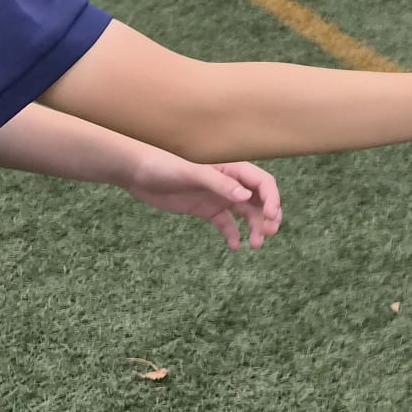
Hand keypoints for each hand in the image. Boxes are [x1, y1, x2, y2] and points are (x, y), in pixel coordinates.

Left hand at [123, 154, 283, 249]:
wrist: (140, 173)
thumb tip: (246, 197)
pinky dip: (233, 234)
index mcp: (232, 168)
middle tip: (268, 233)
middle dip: (268, 216)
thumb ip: (220, 184)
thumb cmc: (166, 165)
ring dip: (254, 227)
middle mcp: (230, 182)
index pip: (261, 183)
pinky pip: (226, 223)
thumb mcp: (193, 173)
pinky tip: (235, 246)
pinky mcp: (206, 209)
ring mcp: (218, 197)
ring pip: (246, 213)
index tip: (272, 216)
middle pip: (259, 200)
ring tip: (255, 245)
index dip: (272, 198)